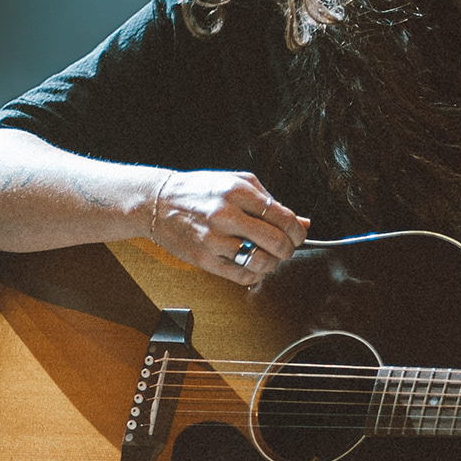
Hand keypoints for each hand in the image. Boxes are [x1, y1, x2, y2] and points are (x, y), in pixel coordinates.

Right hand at [149, 168, 308, 283]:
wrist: (159, 202)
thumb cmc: (199, 191)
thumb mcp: (236, 183)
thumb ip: (270, 201)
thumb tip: (302, 222)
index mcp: (237, 191)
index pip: (282, 217)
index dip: (297, 231)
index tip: (297, 235)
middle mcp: (225, 215)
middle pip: (275, 241)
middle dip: (288, 249)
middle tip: (286, 248)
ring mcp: (214, 239)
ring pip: (260, 262)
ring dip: (272, 264)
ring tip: (267, 256)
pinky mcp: (205, 259)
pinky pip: (242, 276)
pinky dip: (255, 275)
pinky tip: (252, 266)